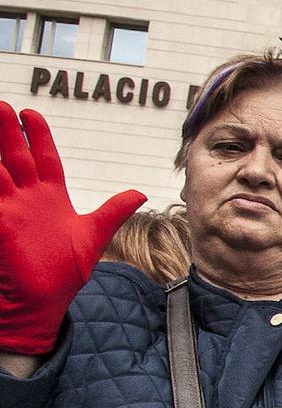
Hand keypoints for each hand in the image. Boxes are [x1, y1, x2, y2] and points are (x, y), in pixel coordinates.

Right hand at [0, 103, 144, 354]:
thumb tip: (141, 193)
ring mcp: (10, 210)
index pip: (44, 158)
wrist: (44, 301)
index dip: (38, 137)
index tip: (31, 113)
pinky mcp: (1, 224)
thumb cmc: (66, 271)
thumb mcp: (94, 235)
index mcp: (51, 197)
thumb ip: (114, 211)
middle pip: (17, 156)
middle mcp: (27, 198)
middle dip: (9, 132)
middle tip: (2, 105)